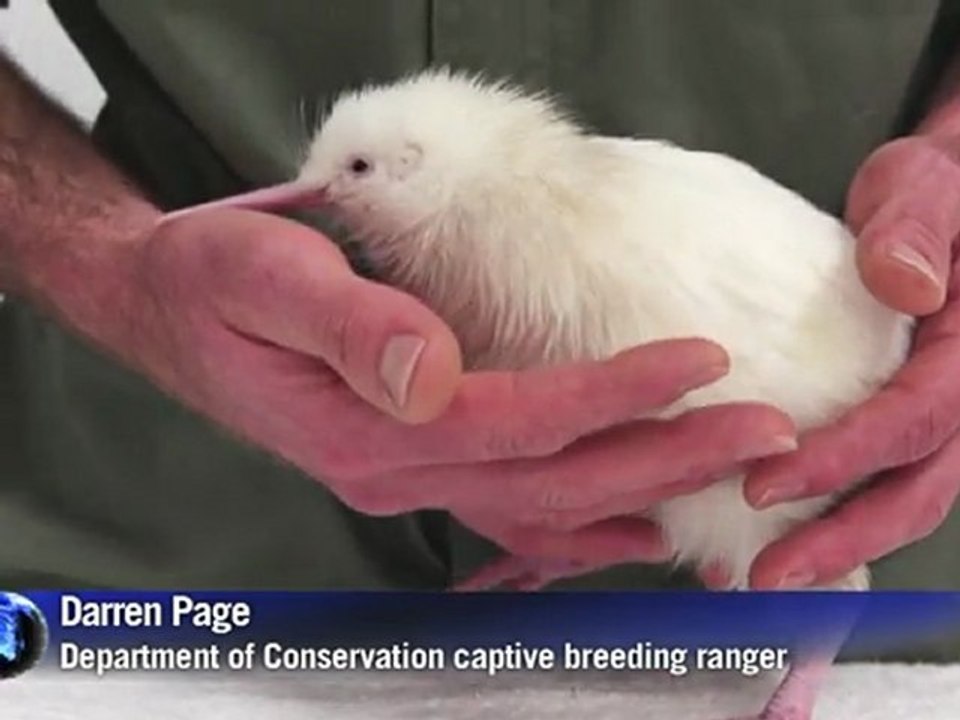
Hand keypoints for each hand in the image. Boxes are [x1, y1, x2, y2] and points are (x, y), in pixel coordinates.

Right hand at [107, 208, 795, 570]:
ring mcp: (408, 478)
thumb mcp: (260, 277)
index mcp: (369, 428)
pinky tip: (638, 520)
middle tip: (764, 431)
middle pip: (557, 478)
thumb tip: (433, 372)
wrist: (170, 310)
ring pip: (547, 507)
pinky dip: (586, 522)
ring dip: (645, 490)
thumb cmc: (211, 284)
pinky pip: (517, 512)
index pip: (522, 419)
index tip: (701, 361)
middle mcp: (398, 470)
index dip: (616, 393)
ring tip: (729, 469)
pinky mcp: (415, 466)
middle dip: (667, 454)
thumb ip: (347, 325)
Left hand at [741, 135, 959, 589]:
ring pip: (903, 501)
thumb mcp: (927, 185)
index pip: (912, 420)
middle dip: (840, 539)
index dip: (842, 459)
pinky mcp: (912, 423)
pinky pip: (882, 482)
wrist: (948, 201)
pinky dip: (834, 522)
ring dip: (836, 548)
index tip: (762, 486)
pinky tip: (769, 545)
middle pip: (916, 490)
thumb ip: (916, 226)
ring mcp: (944, 417)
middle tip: (764, 577)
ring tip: (760, 579)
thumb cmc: (935, 192)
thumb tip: (904, 283)